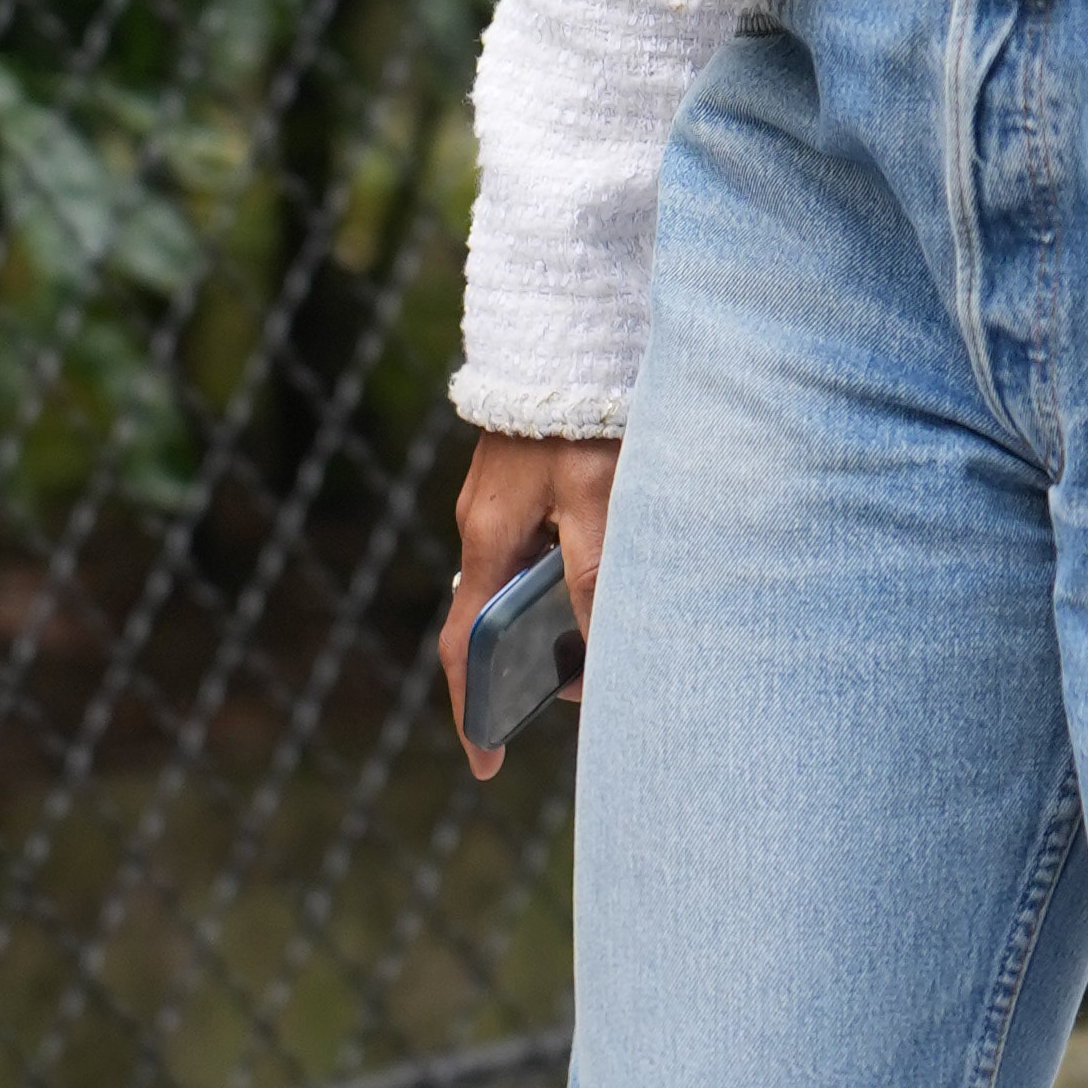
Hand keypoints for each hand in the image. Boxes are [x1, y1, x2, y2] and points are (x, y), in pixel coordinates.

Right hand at [437, 428, 620, 774]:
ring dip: (569, 616)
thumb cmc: (583, 415)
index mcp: (488, 540)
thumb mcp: (598, 504)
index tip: (489, 764)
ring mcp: (510, 498)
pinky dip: (578, 574)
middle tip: (592, 690)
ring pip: (534, 581)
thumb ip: (595, 580)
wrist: (571, 322)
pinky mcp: (538, 473)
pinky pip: (552, 542)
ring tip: (621, 630)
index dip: (473, 712)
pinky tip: (624, 564)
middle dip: (540, 666)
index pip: (464, 648)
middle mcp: (488, 524)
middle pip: (502, 621)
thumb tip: (592, 659)